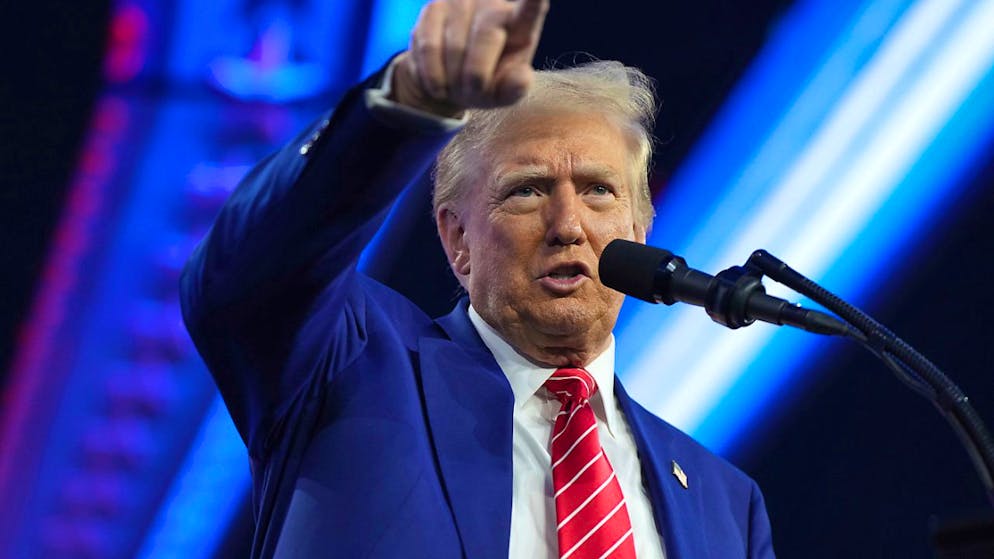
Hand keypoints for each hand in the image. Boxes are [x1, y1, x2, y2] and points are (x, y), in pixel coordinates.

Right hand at [390, 0, 549, 116]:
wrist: (446, 84)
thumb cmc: (484, 86)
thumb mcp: (503, 94)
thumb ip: (515, 89)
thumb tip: (521, 78)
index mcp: (520, 25)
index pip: (530, 10)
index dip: (533, 2)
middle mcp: (493, 5)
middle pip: (487, 37)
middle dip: (476, 76)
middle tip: (473, 92)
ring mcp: (463, 3)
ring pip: (455, 46)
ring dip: (453, 78)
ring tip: (455, 85)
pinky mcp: (434, 8)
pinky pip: (430, 47)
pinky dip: (433, 74)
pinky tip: (438, 83)